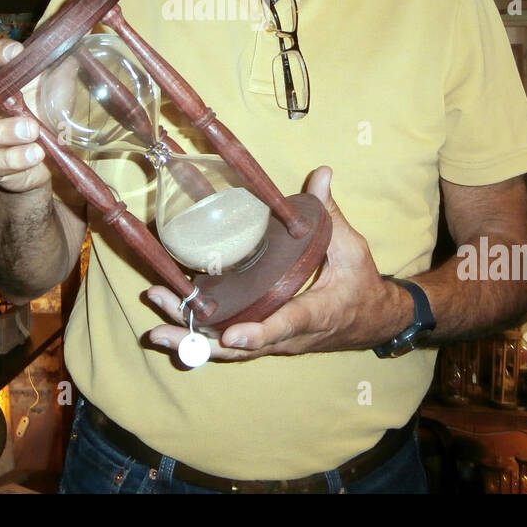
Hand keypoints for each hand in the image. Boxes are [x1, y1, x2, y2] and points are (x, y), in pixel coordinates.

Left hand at [143, 167, 410, 360]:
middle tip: (161, 327)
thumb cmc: (361, 283)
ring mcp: (276, 343)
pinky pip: (230, 347)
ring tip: (155, 326)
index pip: (286, 323)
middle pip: (242, 347)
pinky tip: (172, 323)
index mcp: (317, 312)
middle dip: (199, 340)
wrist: (371, 320)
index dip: (259, 332)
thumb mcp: (351, 247)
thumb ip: (330, 214)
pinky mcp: (266, 342)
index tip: (231, 335)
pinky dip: (200, 339)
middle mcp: (291, 336)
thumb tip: (322, 174)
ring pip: (230, 352)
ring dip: (191, 341)